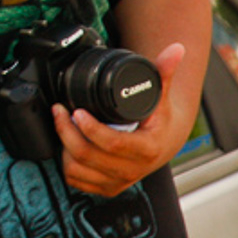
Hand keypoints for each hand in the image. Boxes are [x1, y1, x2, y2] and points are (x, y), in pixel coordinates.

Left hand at [53, 43, 188, 196]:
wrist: (163, 143)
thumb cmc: (160, 120)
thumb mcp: (161, 96)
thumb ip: (164, 72)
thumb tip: (176, 49)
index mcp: (146, 150)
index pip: (112, 144)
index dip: (90, 129)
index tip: (78, 111)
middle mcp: (132, 170)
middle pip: (88, 156)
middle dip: (67, 131)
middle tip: (60, 111)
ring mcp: (118, 181)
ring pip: (78, 170)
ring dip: (64, 147)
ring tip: (63, 126)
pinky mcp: (107, 188)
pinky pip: (77, 181)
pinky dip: (67, 164)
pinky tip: (68, 146)